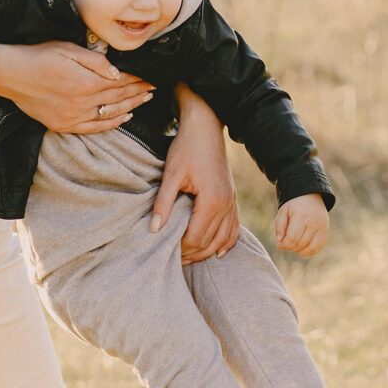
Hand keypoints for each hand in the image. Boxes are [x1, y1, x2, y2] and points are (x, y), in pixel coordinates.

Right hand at [0, 40, 150, 133]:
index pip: (121, 82)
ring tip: (145, 101)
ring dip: (130, 107)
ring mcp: (73, 116)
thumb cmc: (38, 56)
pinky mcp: (63, 125)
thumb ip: (96, 61)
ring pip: (110, 114)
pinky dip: (112, 124)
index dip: (138, 80)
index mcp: (87, 82)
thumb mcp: (68, 49)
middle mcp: (83, 102)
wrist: (9, 74)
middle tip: (154, 89)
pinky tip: (124, 118)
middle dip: (138, 93)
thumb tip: (119, 72)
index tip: (151, 77)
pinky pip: (94, 128)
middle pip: (119, 99)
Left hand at [155, 85, 238, 261]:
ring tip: (188, 259)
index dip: (179, 248)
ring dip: (207, 252)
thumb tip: (154, 230)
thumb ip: (163, 203)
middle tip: (172, 259)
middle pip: (209, 243)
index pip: (195, 237)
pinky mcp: (232, 199)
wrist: (206, 127)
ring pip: (223, 240)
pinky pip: (234, 229)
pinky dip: (226, 243)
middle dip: (191, 254)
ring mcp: (232, 202)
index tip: (164, 250)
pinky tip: (218, 253)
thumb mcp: (170, 174)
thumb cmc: (186, 148)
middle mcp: (226, 205)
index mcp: (212, 201)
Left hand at [273, 194, 329, 257]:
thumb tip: (280, 242)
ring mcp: (321, 228)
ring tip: (294, 245)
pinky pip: (319, 247)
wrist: (310, 196)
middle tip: (287, 242)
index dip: (284, 245)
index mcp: (301, 217)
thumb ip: (279, 227)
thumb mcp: (283, 211)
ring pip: (310, 248)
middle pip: (300, 244)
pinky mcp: (325, 231)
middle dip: (291, 247)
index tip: (280, 245)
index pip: (292, 239)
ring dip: (300, 251)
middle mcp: (313, 223)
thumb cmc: (294, 205)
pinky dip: (310, 252)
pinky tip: (303, 249)